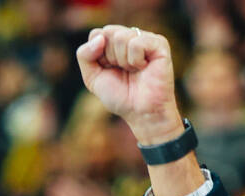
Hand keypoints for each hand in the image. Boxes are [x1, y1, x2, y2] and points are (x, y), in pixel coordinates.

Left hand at [76, 26, 182, 144]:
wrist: (143, 114)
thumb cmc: (121, 97)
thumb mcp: (92, 77)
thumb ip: (84, 55)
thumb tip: (100, 38)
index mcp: (115, 42)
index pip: (97, 34)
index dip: (99, 56)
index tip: (110, 71)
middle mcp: (131, 37)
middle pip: (108, 32)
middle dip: (111, 57)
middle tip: (125, 72)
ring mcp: (146, 39)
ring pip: (121, 37)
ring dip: (124, 61)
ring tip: (135, 71)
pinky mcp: (160, 45)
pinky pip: (137, 43)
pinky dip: (136, 60)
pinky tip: (144, 68)